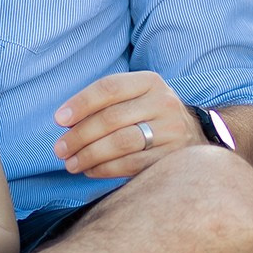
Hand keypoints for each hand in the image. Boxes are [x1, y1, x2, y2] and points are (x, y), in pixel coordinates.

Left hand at [52, 72, 198, 178]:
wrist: (193, 135)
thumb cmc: (149, 115)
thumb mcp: (136, 96)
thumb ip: (106, 103)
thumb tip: (65, 121)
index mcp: (150, 82)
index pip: (109, 87)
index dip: (81, 103)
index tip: (58, 119)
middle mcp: (163, 103)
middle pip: (111, 118)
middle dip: (79, 135)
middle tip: (60, 149)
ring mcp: (171, 131)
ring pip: (120, 143)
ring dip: (89, 155)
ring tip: (71, 163)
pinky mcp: (171, 157)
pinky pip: (131, 165)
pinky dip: (105, 169)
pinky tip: (90, 171)